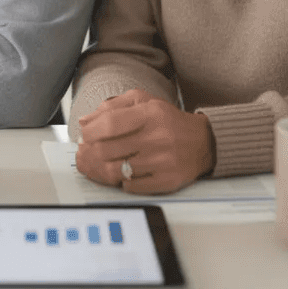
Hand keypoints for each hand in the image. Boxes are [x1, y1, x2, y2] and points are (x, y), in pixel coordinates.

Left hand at [74, 89, 214, 194]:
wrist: (203, 142)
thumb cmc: (168, 121)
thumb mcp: (142, 102)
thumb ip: (112, 107)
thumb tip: (85, 122)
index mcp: (150, 113)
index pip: (109, 124)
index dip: (90, 132)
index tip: (84, 136)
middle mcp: (158, 137)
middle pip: (108, 150)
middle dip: (88, 153)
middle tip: (84, 154)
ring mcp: (163, 161)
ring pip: (116, 171)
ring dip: (98, 170)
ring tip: (93, 165)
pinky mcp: (167, 181)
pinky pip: (131, 186)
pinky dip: (120, 182)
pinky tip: (119, 174)